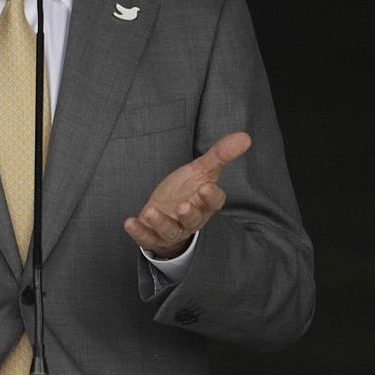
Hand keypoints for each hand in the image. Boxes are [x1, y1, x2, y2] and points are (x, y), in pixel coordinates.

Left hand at [124, 132, 251, 258]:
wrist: (169, 211)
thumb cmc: (188, 189)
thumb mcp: (202, 170)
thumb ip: (220, 155)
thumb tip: (245, 136)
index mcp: (205, 203)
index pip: (213, 202)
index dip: (211, 197)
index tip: (205, 188)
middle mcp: (191, 219)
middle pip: (193, 220)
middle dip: (189, 214)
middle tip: (183, 206)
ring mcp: (172, 229)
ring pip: (170, 230)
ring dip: (160, 222)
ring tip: (150, 211)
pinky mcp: (154, 235)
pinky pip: (148, 237)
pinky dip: (139, 232)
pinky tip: (129, 222)